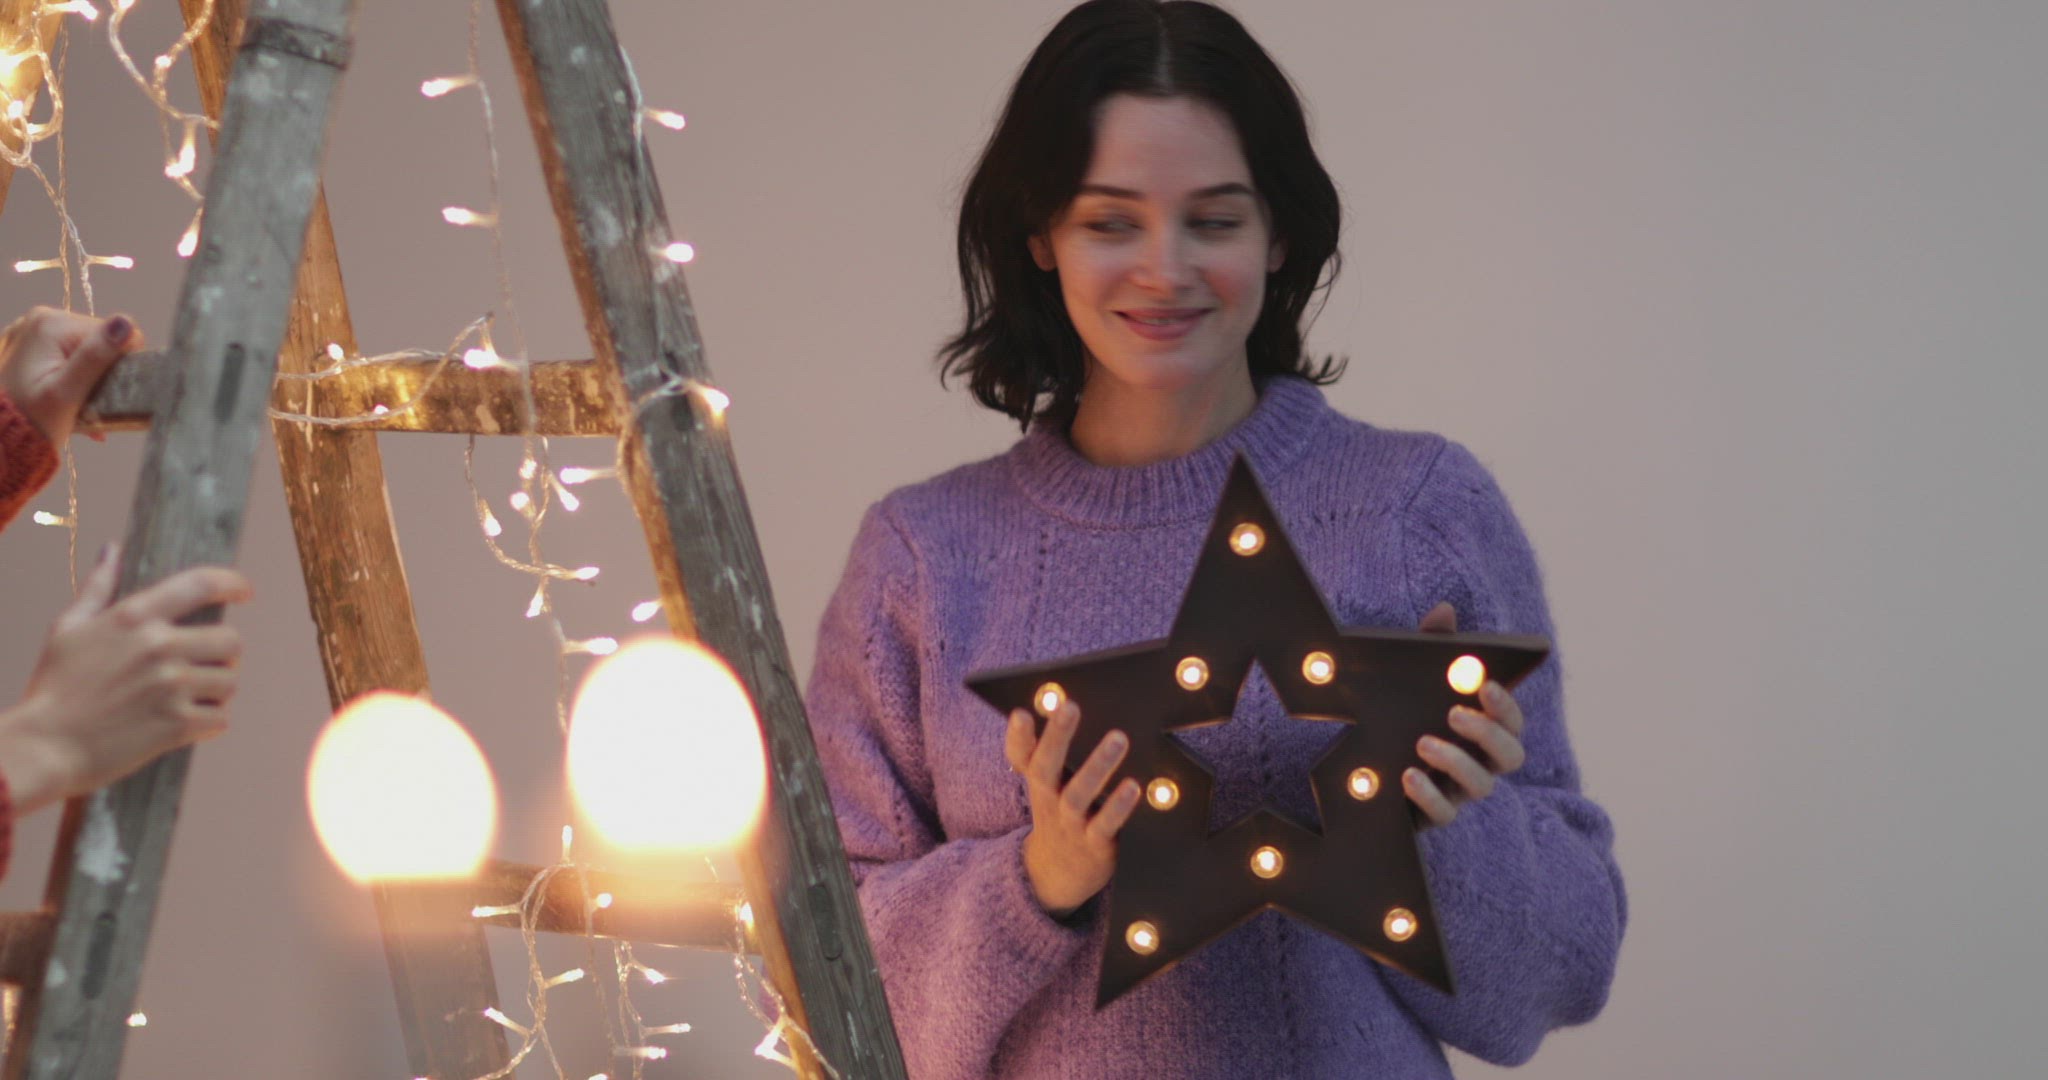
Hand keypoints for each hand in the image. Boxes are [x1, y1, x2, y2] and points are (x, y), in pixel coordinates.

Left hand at [0, 306, 144, 444]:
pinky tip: (66, 398)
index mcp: (51, 323)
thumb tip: (126, 323)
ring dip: (90, 378)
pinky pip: (66, 355)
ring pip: (86, 350)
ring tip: (78, 406)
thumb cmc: (31, 422)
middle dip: (103, 373)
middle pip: (100, 342)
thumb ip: (96, 356)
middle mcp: (40, 318)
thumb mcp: (66, 394)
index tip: (106, 392)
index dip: (119, 366)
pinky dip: (73, 377)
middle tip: (91, 403)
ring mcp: (30, 331)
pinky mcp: (28, 345)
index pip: (115, 335)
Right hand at [0, 543, 250, 814]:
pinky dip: (210, 723)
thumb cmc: (53, 689)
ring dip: (218, 691)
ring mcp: (171, 686)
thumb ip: (97, 588)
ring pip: (230, 682)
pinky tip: (187, 724)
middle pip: (231, 640)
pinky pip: (221, 719)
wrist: (43, 747)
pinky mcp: (178, 724)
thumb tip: (113, 549)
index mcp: (134, 617)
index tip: (245, 592)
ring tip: (192, 698)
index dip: (233, 584)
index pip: (201, 584)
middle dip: (224, 654)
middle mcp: (159, 646)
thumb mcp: (68, 629)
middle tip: (206, 666)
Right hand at [1005, 700, 1141, 918]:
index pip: (1021, 757)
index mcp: (1038, 783)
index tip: (1021, 713)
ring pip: (1077, 796)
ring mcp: (1070, 824)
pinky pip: (1104, 825)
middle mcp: (1048, 801)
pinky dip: (1117, 807)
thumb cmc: (1058, 815)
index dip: (1018, 737)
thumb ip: (1041, 751)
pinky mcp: (1094, 844)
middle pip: (1045, 769)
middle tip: (1070, 707)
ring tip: (1118, 738)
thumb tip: (1040, 708)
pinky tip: (1132, 786)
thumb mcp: (1045, 786)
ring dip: (1097, 767)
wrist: (1058, 875)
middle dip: (1056, 738)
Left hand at [1404, 601, 1526, 826]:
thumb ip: (1431, 647)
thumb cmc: (1402, 715)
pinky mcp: (1431, 815)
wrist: (1360, 763)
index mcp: (1482, 731)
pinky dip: (1429, 797)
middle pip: (1510, 757)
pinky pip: (1443, 815)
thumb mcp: (1411, 679)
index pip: (1513, 722)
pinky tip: (1407, 777)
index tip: (1486, 685)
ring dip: (1457, 763)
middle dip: (1488, 734)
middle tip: (1455, 714)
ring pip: (1480, 786)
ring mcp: (1458, 792)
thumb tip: (1445, 609)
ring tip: (1424, 744)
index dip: (1507, 706)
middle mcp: (1480, 763)